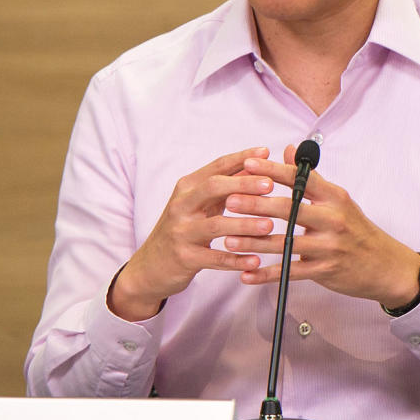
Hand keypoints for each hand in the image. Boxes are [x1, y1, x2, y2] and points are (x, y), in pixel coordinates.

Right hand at [109, 146, 276, 320]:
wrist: (150, 266)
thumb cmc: (182, 229)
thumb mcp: (199, 204)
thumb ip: (224, 186)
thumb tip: (253, 166)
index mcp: (187, 188)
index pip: (217, 167)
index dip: (242, 158)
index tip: (265, 153)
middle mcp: (181, 206)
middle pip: (214, 188)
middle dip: (244, 184)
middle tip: (270, 185)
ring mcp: (181, 232)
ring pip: (216, 225)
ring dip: (245, 224)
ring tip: (269, 225)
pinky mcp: (185, 258)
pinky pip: (215, 259)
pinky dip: (236, 259)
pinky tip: (255, 260)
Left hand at [223, 144, 419, 308]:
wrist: (386, 266)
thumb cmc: (358, 230)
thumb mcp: (338, 200)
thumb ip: (310, 178)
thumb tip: (288, 150)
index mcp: (335, 197)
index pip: (300, 178)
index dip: (272, 170)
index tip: (248, 163)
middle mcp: (333, 219)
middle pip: (288, 208)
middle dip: (256, 204)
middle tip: (229, 200)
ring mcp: (329, 247)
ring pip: (284, 243)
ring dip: (254, 242)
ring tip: (229, 240)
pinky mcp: (325, 271)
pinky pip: (290, 272)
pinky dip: (266, 274)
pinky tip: (246, 273)